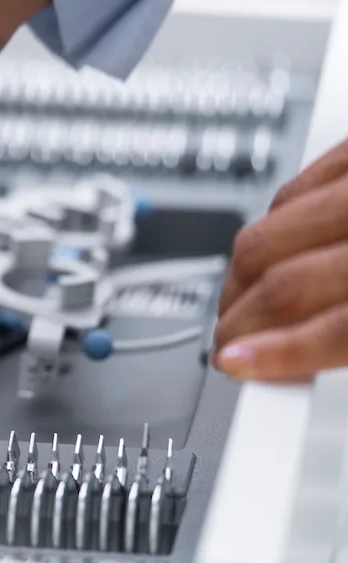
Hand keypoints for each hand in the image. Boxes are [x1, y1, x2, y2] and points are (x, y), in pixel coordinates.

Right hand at [214, 138, 347, 380]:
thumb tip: (287, 364)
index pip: (334, 328)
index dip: (277, 357)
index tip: (239, 369)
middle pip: (281, 281)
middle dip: (241, 324)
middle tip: (228, 349)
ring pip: (263, 236)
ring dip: (239, 281)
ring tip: (243, 305)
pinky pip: (283, 194)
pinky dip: (265, 231)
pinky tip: (271, 254)